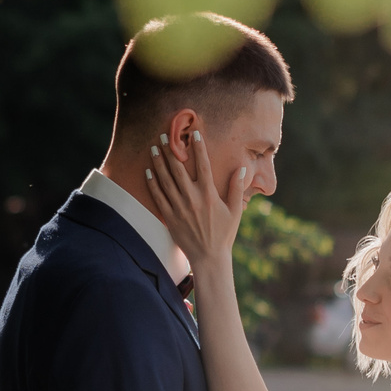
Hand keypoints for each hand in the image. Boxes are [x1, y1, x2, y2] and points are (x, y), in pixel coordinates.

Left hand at [150, 128, 248, 270]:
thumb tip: (242, 167)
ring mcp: (179, 207)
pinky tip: (148, 171)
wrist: (208, 257)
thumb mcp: (235, 211)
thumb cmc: (224, 234)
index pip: (203, 165)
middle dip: (171, 150)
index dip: (198, 148)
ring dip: (159, 162)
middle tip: (165, 135)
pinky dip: (152, 183)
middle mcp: (192, 199)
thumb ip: (237, 188)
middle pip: (179, 169)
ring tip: (154, 148)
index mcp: (209, 195)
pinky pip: (158, 196)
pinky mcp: (169, 216)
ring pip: (166, 180)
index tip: (194, 133)